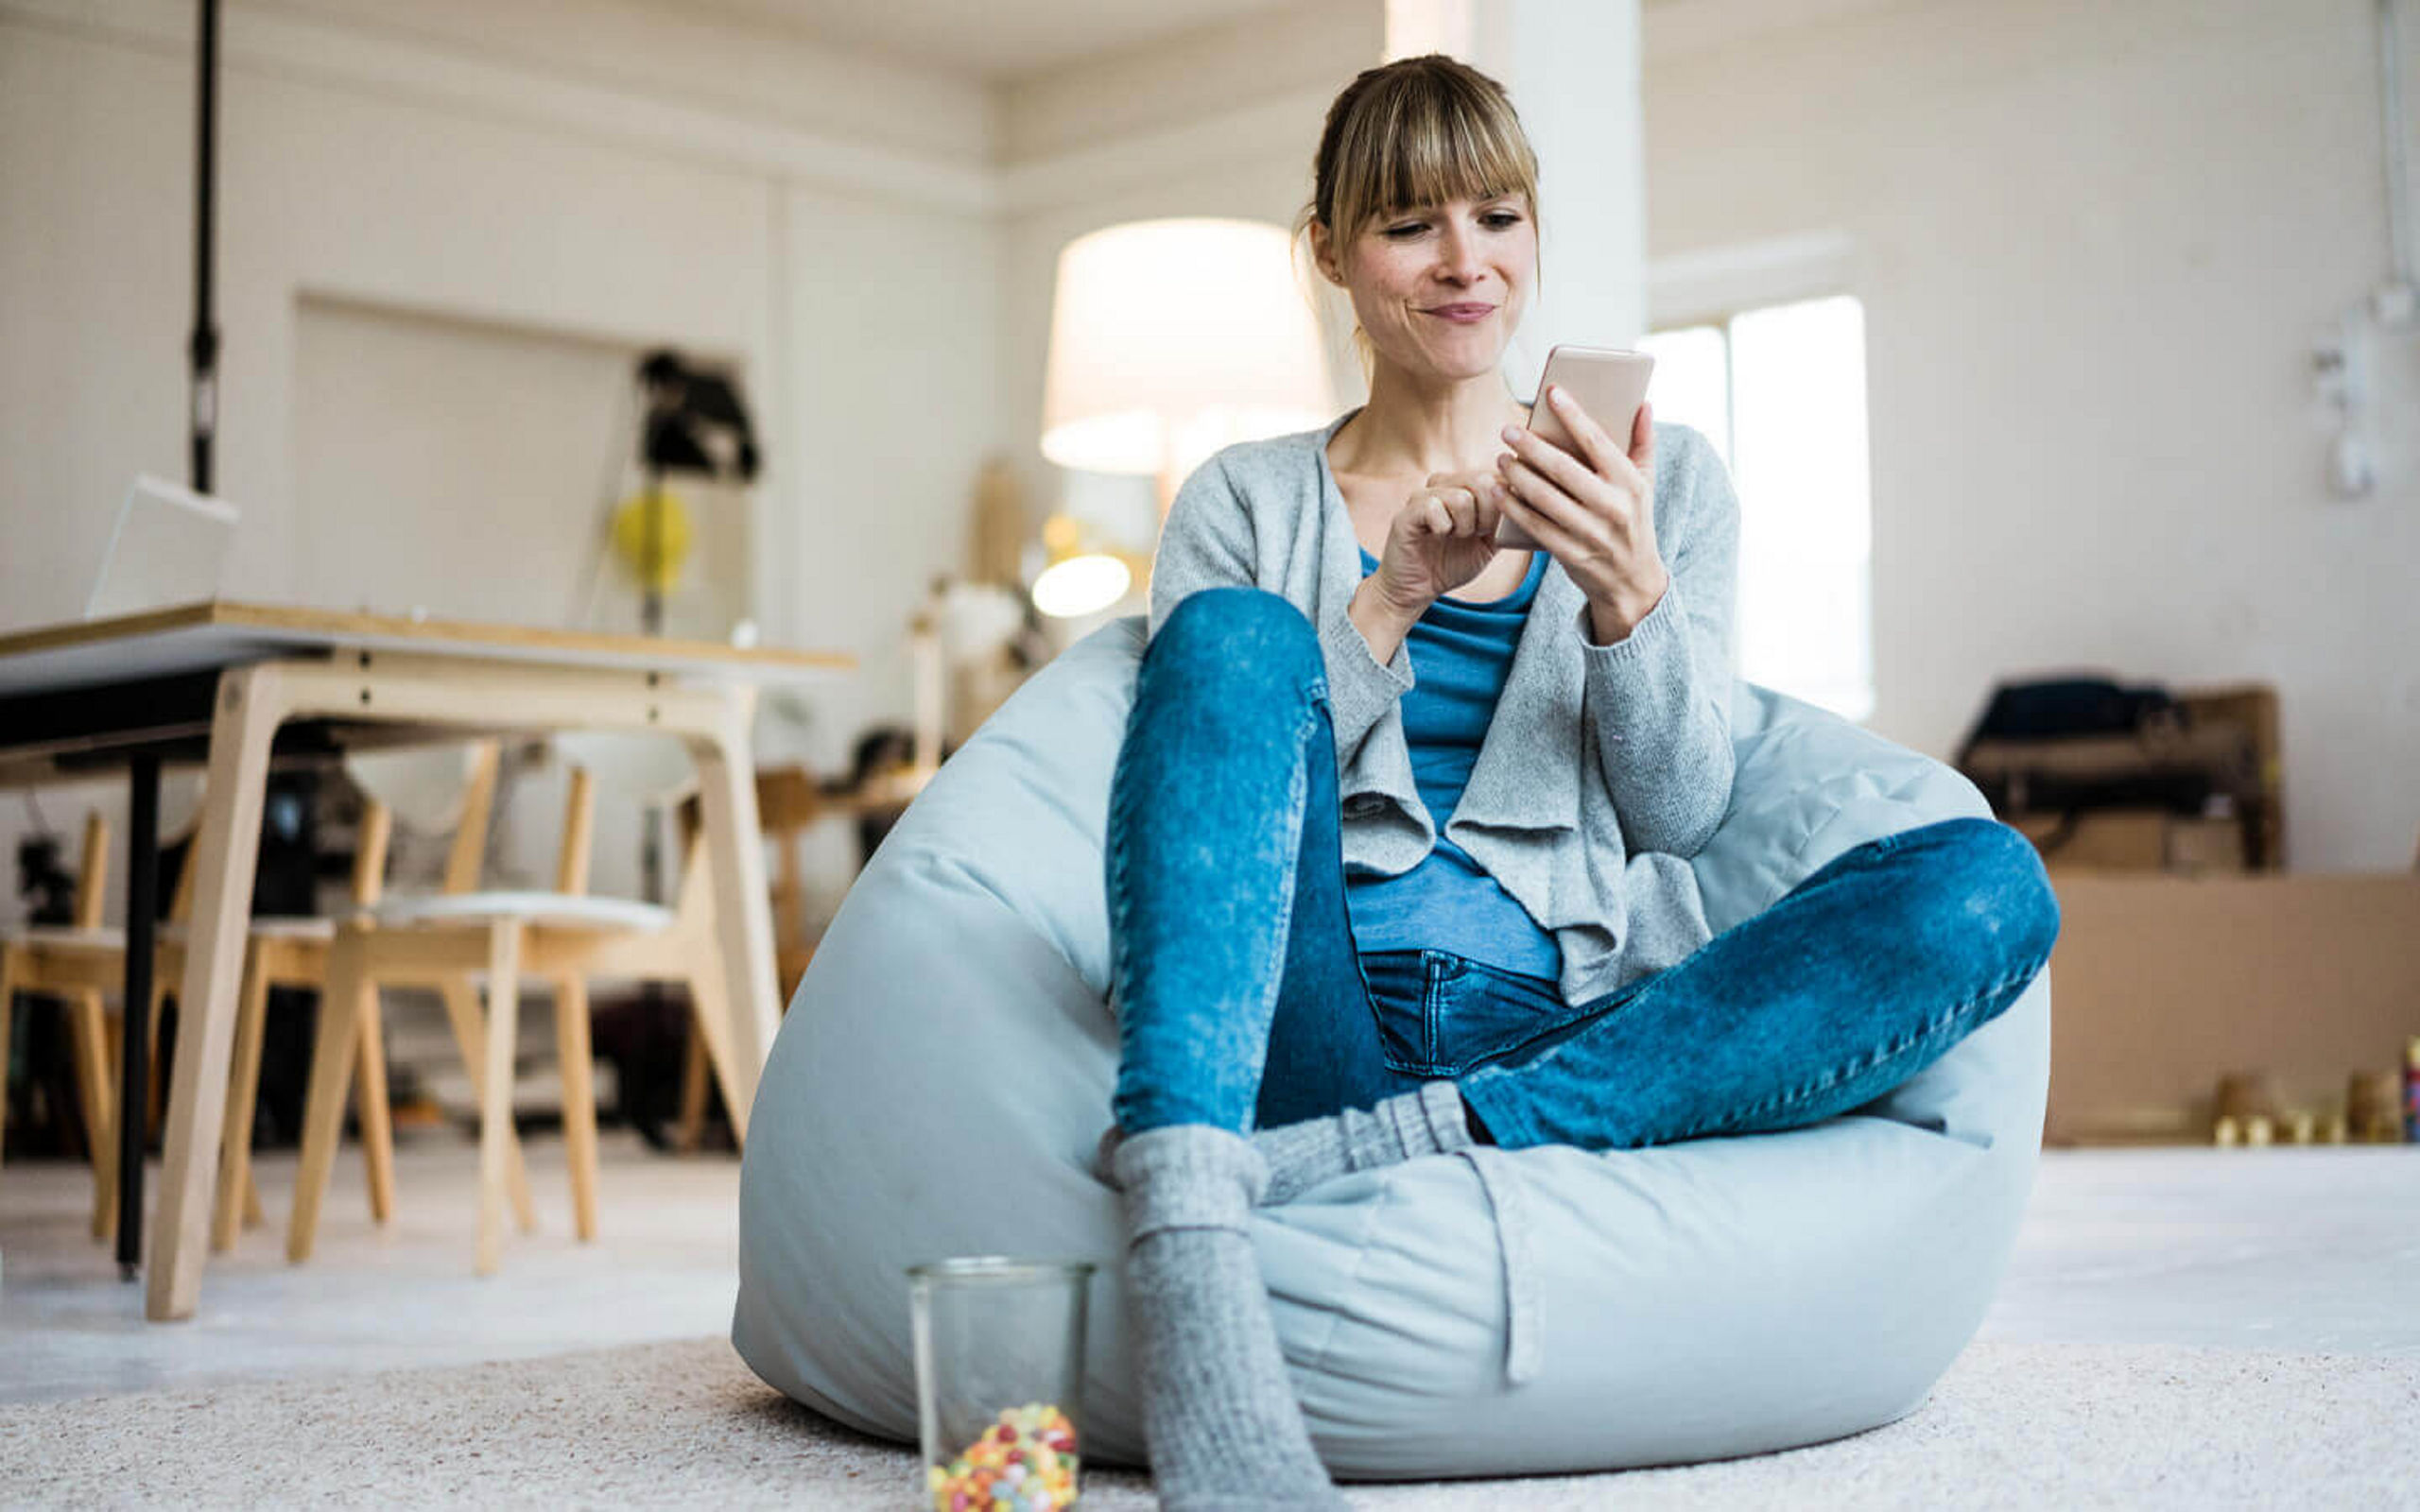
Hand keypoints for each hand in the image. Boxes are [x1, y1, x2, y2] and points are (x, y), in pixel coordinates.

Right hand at [1368, 470, 1507, 616]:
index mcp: (1465, 487)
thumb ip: (1508, 521)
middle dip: (1488, 515)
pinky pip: (1434, 508)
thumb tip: (1532, 502)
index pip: (1497, 474)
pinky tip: (1436, 536)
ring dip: (1465, 526)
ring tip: (1455, 536)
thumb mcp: (1490, 542)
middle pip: (1482, 480)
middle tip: (1476, 534)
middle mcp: (1444, 484)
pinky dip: (1443, 529)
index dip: (1505, 500)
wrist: (1416, 590)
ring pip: (1461, 497)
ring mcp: (1423, 495)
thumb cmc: (1452, 564)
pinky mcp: (1407, 512)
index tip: (1497, 525)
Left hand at [1495, 387, 1670, 642]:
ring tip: (1501, 458)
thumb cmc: (1634, 521)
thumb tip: (1644, 404)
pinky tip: (1498, 491)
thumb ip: (1644, 443)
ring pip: (1545, 498)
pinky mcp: (1571, 553)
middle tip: (1508, 429)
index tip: (1552, 393)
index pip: (1598, 441)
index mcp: (1630, 483)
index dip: (1573, 415)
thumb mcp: (1646, 484)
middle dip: (1532, 446)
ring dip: (1518, 476)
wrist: (1632, 581)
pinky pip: (1535, 526)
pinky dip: (1513, 507)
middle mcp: (1612, 507)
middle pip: (1564, 469)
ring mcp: (1591, 532)